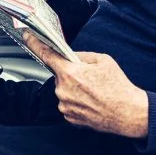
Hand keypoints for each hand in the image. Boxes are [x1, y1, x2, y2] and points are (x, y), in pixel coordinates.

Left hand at [23, 33, 148, 137]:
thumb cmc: (118, 87)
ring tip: (94, 92)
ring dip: (74, 89)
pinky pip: (68, 104)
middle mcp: (63, 90)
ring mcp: (65, 105)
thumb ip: (82, 56)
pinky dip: (77, 101)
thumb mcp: (103, 60)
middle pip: (59, 75)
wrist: (128, 113)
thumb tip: (73, 57)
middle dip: (71, 74)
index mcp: (70, 73)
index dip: (35, 44)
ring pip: (64, 91)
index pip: (46, 55)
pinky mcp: (69, 118)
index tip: (28, 36)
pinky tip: (91, 102)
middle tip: (89, 78)